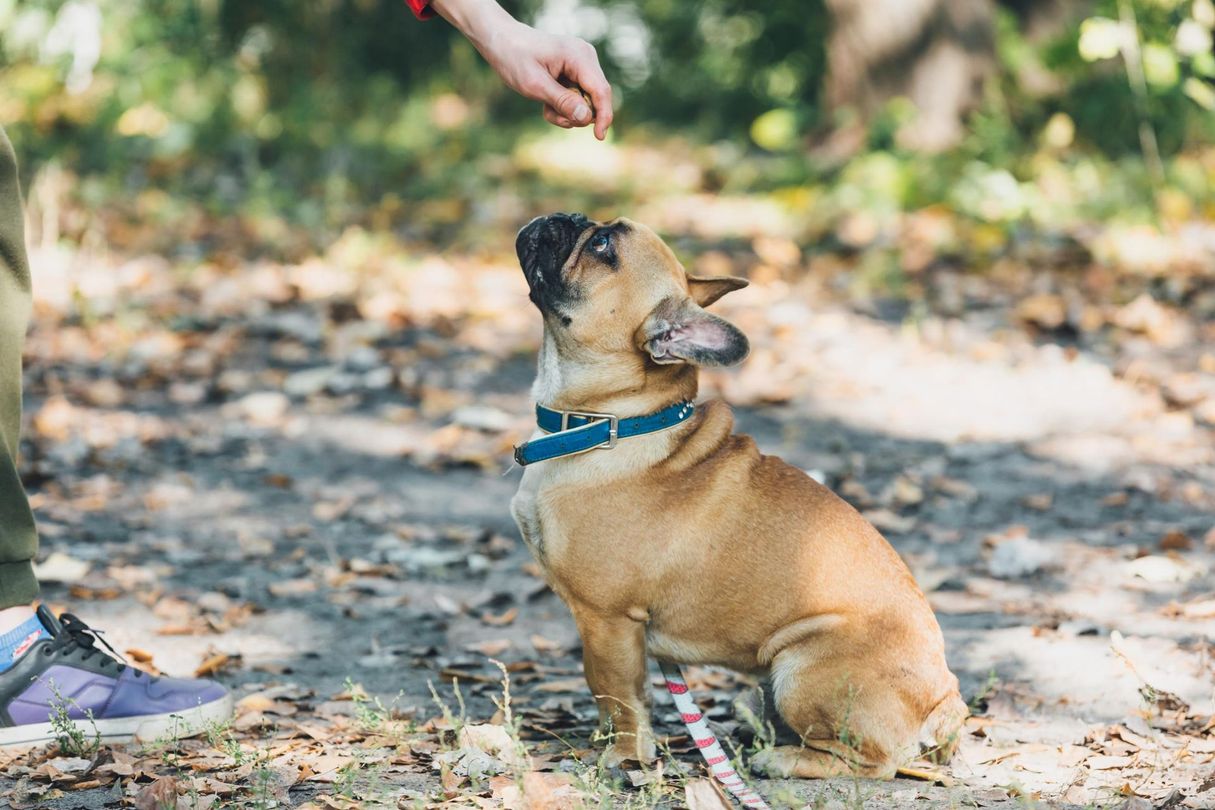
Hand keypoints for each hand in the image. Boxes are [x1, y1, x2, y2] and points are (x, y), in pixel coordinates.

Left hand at [481, 22, 612, 139]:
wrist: (502, 41)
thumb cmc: (515, 58)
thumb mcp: (535, 84)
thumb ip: (562, 102)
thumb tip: (587, 118)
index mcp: (579, 56)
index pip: (601, 90)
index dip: (603, 115)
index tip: (599, 137)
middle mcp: (586, 57)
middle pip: (596, 98)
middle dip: (576, 114)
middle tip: (550, 114)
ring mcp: (582, 63)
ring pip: (586, 101)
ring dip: (566, 112)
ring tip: (545, 107)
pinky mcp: (576, 71)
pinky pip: (578, 97)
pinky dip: (563, 106)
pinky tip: (547, 101)